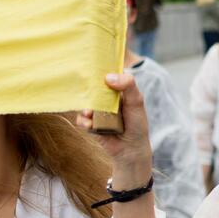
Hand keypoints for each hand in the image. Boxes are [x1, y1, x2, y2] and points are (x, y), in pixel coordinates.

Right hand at [77, 73, 152, 188]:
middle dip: (89, 90)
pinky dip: (83, 121)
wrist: (131, 149)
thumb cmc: (137, 123)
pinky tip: (90, 124)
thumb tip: (108, 77)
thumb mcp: (137, 101)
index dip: (100, 71)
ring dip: (85, 108)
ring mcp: (97, 112)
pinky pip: (81, 120)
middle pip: (92, 89)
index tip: (93, 67)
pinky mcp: (91, 124)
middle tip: (89, 92)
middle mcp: (106, 99)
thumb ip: (127, 85)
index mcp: (118, 90)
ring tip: (89, 113)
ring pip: (84, 104)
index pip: (107, 76)